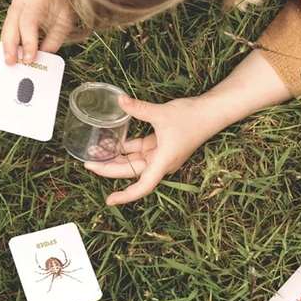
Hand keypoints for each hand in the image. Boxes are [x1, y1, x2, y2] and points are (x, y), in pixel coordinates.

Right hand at [1, 0, 74, 63]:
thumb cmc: (62, 7)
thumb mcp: (65, 22)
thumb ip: (53, 41)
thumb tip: (41, 59)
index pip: (28, 22)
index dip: (27, 42)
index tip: (28, 59)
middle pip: (12, 24)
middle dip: (10, 46)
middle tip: (11, 63)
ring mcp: (14, 4)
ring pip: (6, 27)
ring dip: (7, 46)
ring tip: (9, 62)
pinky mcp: (11, 11)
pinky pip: (8, 28)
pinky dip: (9, 42)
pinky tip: (10, 54)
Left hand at [85, 51, 292, 205]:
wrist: (212, 111)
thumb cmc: (192, 117)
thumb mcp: (162, 113)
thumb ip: (139, 109)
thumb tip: (120, 100)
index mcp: (163, 161)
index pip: (143, 185)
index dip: (126, 196)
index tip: (109, 200)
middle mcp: (161, 162)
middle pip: (132, 171)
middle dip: (109, 168)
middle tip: (88, 163)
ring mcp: (161, 154)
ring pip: (135, 161)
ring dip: (117, 157)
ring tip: (95, 151)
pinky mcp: (162, 145)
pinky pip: (141, 150)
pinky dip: (127, 147)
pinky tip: (112, 141)